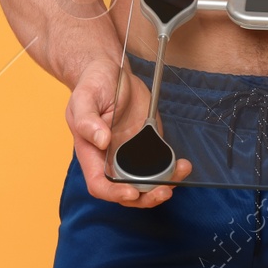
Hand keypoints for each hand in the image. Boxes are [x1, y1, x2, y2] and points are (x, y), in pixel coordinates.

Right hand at [65, 57, 191, 206]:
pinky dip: (173, 170)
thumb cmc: (92, 84)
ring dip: (163, 185)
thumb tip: (101, 141)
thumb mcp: (84, 97)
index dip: (114, 193)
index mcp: (92, 153)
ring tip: (180, 173)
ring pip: (146, 183)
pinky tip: (183, 164)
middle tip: (164, 191)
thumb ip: (87, 121)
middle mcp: (111, 159)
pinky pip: (161, 165)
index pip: (99, 184)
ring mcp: (131, 153)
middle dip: (145, 197)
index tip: (131, 190)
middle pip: (126, 191)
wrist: (111, 70)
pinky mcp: (149, 144)